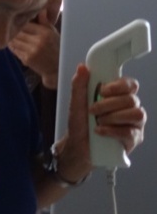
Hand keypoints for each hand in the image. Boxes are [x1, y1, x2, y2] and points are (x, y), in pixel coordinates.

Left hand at [10, 11, 60, 89]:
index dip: (19, 23)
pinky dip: (12, 47)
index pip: (25, 24)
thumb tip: (40, 9)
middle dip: (13, 30)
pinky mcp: (26, 59)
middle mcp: (38, 41)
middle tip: (9, 28)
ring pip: (14, 41)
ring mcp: (31, 51)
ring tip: (10, 36)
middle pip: (18, 32)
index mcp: (45, 33)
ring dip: (11, 39)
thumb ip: (45, 22)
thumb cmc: (56, 48)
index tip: (15, 21)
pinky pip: (14, 50)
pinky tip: (14, 45)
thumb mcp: (53, 34)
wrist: (57, 68)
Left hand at [53, 64, 145, 181]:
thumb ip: (79, 85)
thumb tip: (82, 67)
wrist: (77, 146)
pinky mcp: (134, 139)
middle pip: (132, 99)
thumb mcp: (76, 103)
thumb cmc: (80, 124)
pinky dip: (112, 130)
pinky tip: (100, 131)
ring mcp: (134, 124)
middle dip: (109, 104)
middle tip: (93, 110)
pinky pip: (131, 132)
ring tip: (98, 121)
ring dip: (113, 117)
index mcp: (118, 97)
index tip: (102, 90)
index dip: (119, 85)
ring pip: (137, 114)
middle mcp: (130, 108)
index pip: (130, 85)